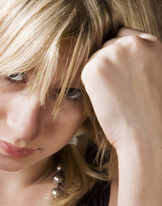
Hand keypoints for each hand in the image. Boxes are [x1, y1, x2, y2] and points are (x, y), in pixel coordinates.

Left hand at [81, 27, 161, 150]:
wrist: (149, 134)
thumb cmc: (153, 112)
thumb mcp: (156, 74)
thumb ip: (141, 59)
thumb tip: (118, 59)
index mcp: (152, 43)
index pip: (123, 37)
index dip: (118, 55)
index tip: (118, 72)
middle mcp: (133, 43)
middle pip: (107, 46)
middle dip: (107, 64)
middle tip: (116, 88)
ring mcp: (113, 53)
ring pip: (94, 58)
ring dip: (98, 74)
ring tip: (114, 96)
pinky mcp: (95, 67)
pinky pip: (84, 71)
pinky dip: (90, 85)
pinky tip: (105, 99)